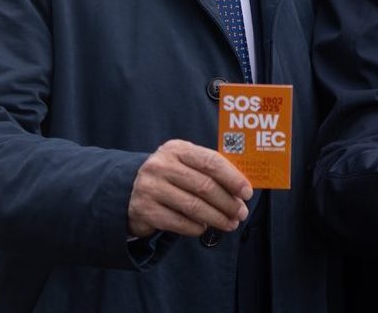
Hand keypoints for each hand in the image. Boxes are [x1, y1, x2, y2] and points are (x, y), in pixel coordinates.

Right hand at [127, 139, 252, 237]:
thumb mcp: (186, 165)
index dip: (233, 178)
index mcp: (177, 149)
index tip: (247, 193)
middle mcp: (161, 165)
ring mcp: (150, 188)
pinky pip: (178, 222)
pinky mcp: (144, 210)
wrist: (130, 191)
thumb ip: (210, 171)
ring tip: (230, 224)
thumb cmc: (171, 177)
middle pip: (204, 186)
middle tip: (241, 213)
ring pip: (193, 206)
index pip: (211, 162)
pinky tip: (204, 228)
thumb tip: (242, 190)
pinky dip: (196, 227)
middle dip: (228, 202)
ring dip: (217, 218)